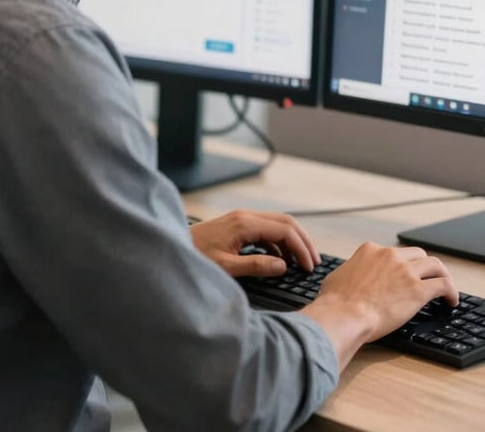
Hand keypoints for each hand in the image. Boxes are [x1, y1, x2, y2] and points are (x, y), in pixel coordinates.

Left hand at [190, 210, 320, 277]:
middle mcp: (245, 217)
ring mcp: (241, 220)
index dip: (301, 248)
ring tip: (301, 263)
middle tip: (314, 262)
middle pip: (285, 222)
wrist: (170, 251)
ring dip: (292, 242)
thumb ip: (256, 266)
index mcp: (245, 223)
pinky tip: (280, 261)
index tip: (309, 267)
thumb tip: (283, 266)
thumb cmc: (194, 258)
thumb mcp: (226, 267)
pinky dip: (278, 244)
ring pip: (277, 225)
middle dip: (303, 241)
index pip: (284, 230)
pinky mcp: (237, 227)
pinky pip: (265, 231)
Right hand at [301, 243, 457, 367]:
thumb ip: (350, 272)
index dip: (401, 264)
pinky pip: (443, 285)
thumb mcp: (338, 276)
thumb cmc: (336, 302)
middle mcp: (390, 255)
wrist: (345, 314)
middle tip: (427, 279)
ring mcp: (405, 271)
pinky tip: (451, 301)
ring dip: (442, 275)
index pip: (393, 253)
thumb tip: (350, 278)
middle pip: (417, 255)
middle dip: (423, 267)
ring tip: (446, 287)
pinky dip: (451, 291)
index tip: (403, 275)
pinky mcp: (418, 290)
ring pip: (435, 265)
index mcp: (371, 250)